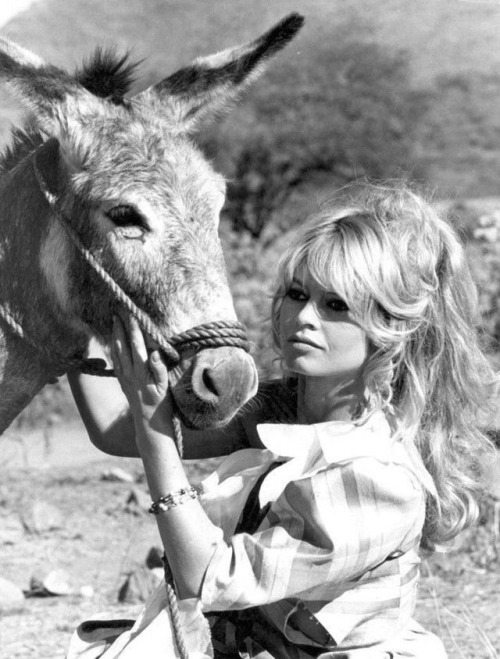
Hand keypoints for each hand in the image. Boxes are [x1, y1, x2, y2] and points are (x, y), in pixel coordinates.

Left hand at [111, 315, 173, 438]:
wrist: (149, 423)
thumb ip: (159, 369)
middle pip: (122, 346)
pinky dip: (113, 349)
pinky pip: (115, 361)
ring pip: (116, 352)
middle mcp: (130, 373)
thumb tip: (154, 352)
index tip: (132, 315)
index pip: (137, 346)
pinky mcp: (122, 381)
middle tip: (117, 312)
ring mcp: (124, 377)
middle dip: (120, 328)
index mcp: (142, 372)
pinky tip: (113, 342)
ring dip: (114, 336)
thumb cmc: (162, 404)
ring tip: (113, 322)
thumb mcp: (165, 387)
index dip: (134, 330)